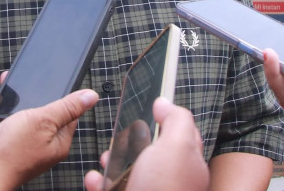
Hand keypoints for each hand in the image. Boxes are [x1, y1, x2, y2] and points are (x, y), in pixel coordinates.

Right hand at [0, 88, 98, 190]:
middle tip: (28, 78)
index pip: (67, 114)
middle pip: (40, 110)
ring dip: (10, 97)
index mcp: (57, 141)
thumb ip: (67, 107)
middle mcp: (39, 142)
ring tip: (7, 80)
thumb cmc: (12, 154)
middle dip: (32, 92)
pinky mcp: (0, 140)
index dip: (62, 96)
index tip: (57, 80)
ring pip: (17, 112)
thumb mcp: (44, 121)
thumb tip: (91, 97)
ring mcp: (18, 142)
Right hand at [84, 98, 208, 190]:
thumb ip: (176, 120)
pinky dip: (100, 184)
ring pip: (128, 172)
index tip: (150, 107)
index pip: (181, 135)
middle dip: (131, 141)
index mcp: (187, 164)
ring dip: (112, 162)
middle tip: (121, 137)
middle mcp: (169, 181)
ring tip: (105, 159)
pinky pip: (111, 190)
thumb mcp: (177, 147)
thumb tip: (165, 102)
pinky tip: (96, 179)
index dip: (166, 119)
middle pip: (150, 153)